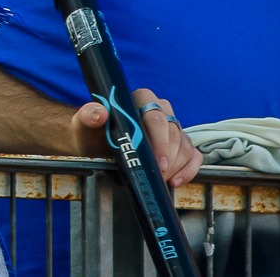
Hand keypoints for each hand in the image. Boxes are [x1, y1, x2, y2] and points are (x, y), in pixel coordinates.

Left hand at [71, 88, 199, 184]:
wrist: (96, 147)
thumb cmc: (91, 134)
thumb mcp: (85, 125)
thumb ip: (88, 116)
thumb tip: (100, 112)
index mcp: (140, 99)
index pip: (156, 116)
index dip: (160, 140)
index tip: (159, 162)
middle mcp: (160, 110)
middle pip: (173, 132)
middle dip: (168, 157)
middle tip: (158, 175)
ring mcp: (172, 128)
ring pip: (184, 144)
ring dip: (177, 166)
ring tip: (161, 179)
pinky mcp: (179, 144)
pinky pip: (194, 155)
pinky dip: (189, 170)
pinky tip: (175, 181)